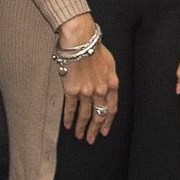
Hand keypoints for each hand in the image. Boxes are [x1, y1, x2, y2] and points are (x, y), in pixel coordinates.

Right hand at [58, 16, 117, 144]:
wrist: (81, 40)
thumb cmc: (94, 47)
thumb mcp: (110, 63)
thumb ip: (109, 78)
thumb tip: (107, 89)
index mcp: (112, 83)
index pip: (112, 108)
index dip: (108, 121)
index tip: (105, 130)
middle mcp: (101, 90)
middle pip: (99, 115)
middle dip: (96, 129)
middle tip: (92, 139)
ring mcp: (87, 92)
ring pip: (85, 115)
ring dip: (82, 128)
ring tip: (80, 136)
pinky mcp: (72, 90)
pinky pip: (70, 108)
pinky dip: (69, 118)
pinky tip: (67, 125)